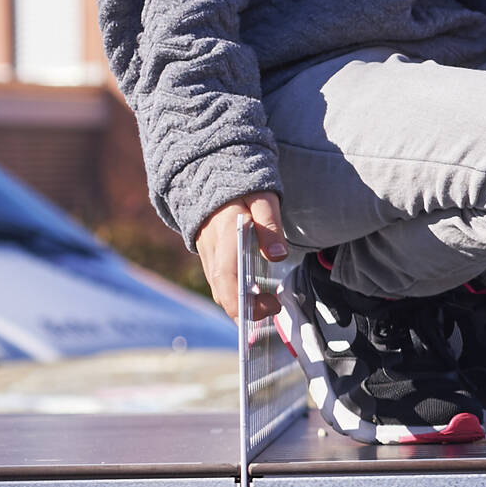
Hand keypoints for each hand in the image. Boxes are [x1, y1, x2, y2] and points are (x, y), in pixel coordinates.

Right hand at [192, 191, 286, 319]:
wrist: (212, 173)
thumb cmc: (244, 186)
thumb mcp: (264, 198)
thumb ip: (270, 226)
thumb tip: (278, 257)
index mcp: (225, 234)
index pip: (225, 277)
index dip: (237, 301)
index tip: (257, 313)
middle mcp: (211, 248)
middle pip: (221, 289)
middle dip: (245, 308)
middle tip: (274, 308)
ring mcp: (207, 252)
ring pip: (218, 287)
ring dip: (240, 303)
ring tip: (270, 303)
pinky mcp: (209, 253)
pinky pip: (218, 280)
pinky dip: (234, 292)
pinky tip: (255, 295)